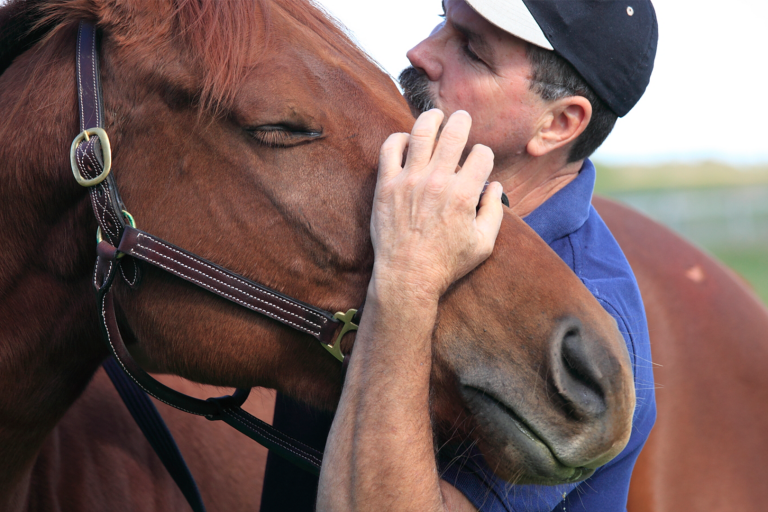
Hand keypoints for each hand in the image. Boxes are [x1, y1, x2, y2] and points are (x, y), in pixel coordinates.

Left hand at [370, 109, 503, 300]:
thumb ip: (494, 212)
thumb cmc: (446, 263)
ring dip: (431, 119)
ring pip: (422, 133)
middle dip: (462, 122)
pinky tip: (406, 141)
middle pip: (454, 133)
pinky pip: (390, 148)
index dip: (484, 155)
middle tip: (461, 118)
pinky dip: (399, 138)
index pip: (481, 155)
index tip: (479, 161)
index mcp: (464, 194)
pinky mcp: (387, 185)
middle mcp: (438, 181)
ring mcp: (410, 180)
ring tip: (435, 116)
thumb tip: (495, 187)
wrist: (407, 276)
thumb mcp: (483, 244)